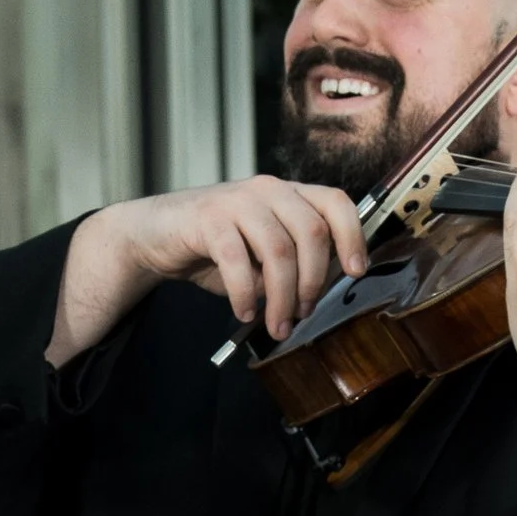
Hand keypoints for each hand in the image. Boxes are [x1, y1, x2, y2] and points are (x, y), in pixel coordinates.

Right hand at [50, 178, 368, 362]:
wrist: (161, 236)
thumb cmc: (221, 249)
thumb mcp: (268, 256)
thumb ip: (299, 264)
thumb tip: (331, 289)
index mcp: (289, 196)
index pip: (335, 202)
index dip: (352, 236)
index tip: (355, 272)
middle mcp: (267, 190)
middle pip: (311, 232)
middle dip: (313, 283)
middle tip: (302, 315)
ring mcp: (237, 199)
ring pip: (278, 250)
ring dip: (282, 298)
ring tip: (276, 325)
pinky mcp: (208, 217)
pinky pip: (238, 260)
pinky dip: (245, 293)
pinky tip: (245, 310)